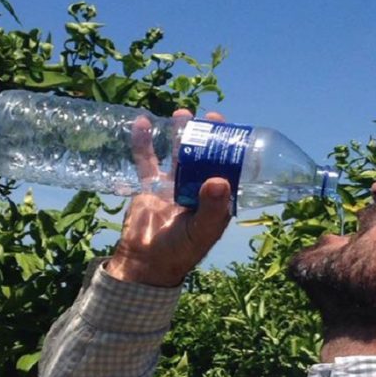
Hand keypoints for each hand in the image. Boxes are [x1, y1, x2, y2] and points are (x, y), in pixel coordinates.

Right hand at [106, 109, 230, 286]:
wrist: (144, 262)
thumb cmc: (180, 251)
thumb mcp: (200, 232)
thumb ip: (211, 209)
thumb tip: (219, 180)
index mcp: (216, 199)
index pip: (227, 169)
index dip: (230, 150)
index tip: (232, 131)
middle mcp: (197, 188)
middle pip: (205, 156)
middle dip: (207, 136)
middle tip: (209, 117)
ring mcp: (173, 184)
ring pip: (179, 153)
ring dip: (180, 133)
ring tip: (182, 114)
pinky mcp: (150, 184)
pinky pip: (146, 159)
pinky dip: (144, 141)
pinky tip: (143, 122)